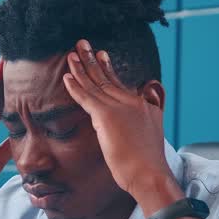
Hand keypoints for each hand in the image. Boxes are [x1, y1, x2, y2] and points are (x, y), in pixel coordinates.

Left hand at [63, 39, 175, 204]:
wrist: (150, 174)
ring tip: (71, 54)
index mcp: (143, 106)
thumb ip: (148, 118)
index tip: (101, 55)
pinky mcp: (107, 117)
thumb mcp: (152, 135)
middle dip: (92, 60)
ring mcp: (120, 108)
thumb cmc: (149, 163)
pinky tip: (67, 76)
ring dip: (81, 68)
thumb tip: (141, 112)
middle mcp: (133, 102)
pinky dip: (75, 86)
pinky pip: (87, 97)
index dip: (108, 69)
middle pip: (107, 78)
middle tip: (82, 44)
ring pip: (96, 84)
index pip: (120, 84)